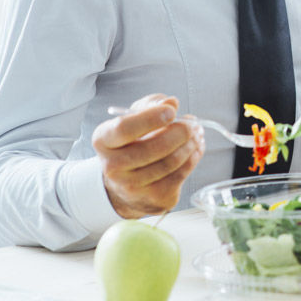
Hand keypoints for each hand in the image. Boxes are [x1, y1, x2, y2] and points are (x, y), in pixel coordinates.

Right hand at [91, 94, 205, 218]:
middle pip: (154, 147)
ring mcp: (132, 187)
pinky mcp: (153, 198)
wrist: (126, 183)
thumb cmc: (132, 142)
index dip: (151, 118)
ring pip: (171, 162)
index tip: (171, 111)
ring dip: (191, 144)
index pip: (125, 128)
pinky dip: (193, 158)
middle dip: (181, 132)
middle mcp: (113, 167)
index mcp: (104, 141)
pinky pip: (180, 175)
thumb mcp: (135, 117)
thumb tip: (171, 103)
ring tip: (196, 134)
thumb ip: (152, 104)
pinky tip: (195, 149)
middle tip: (192, 124)